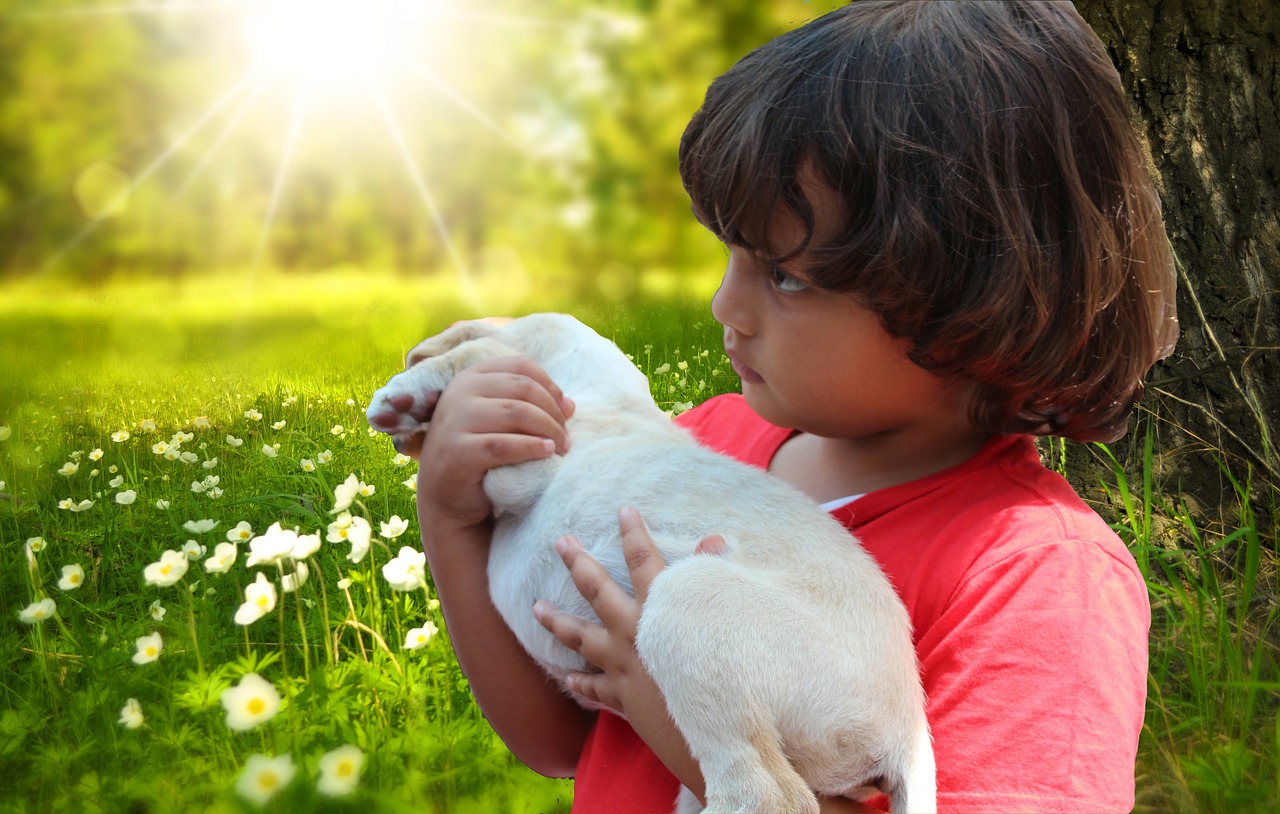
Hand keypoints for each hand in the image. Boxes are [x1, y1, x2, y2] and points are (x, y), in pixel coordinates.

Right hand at [415, 356, 573, 531]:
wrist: (445, 497)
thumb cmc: (478, 455)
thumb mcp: (500, 423)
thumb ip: (529, 407)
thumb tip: (570, 405)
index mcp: (470, 378)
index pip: (521, 366)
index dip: (550, 386)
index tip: (565, 410)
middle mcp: (459, 393)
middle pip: (523, 388)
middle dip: (553, 412)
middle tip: (566, 437)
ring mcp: (455, 421)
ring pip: (517, 413)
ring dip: (548, 430)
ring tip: (561, 448)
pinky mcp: (458, 451)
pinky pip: (504, 445)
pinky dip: (532, 447)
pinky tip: (547, 452)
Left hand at [535, 508, 725, 797]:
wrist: (717, 727)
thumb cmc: (727, 669)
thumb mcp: (727, 616)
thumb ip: (714, 576)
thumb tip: (715, 539)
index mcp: (660, 608)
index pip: (644, 559)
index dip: (633, 532)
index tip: (623, 510)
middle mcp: (634, 631)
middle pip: (597, 590)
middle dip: (578, 563)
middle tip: (560, 543)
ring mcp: (623, 665)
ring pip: (581, 638)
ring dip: (557, 621)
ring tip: (537, 608)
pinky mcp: (624, 700)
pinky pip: (595, 689)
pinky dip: (580, 683)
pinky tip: (567, 678)